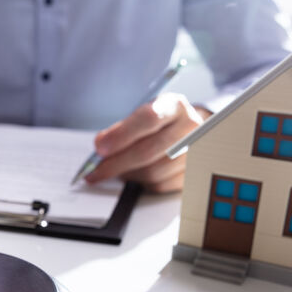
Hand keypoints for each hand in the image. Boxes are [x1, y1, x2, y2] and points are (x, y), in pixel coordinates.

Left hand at [85, 93, 208, 192]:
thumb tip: (100, 146)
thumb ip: (121, 129)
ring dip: (128, 174)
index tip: (100, 147)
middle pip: (147, 151)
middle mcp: (190, 128)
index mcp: (175, 106)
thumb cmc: (161, 123)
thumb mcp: (143, 115)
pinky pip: (160, 185)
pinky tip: (136, 174)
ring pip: (152, 172)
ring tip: (118, 170)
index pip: (148, 119)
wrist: (189, 131)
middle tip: (96, 171)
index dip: (121, 134)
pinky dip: (142, 183)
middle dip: (116, 163)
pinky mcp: (192, 173)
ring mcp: (195, 153)